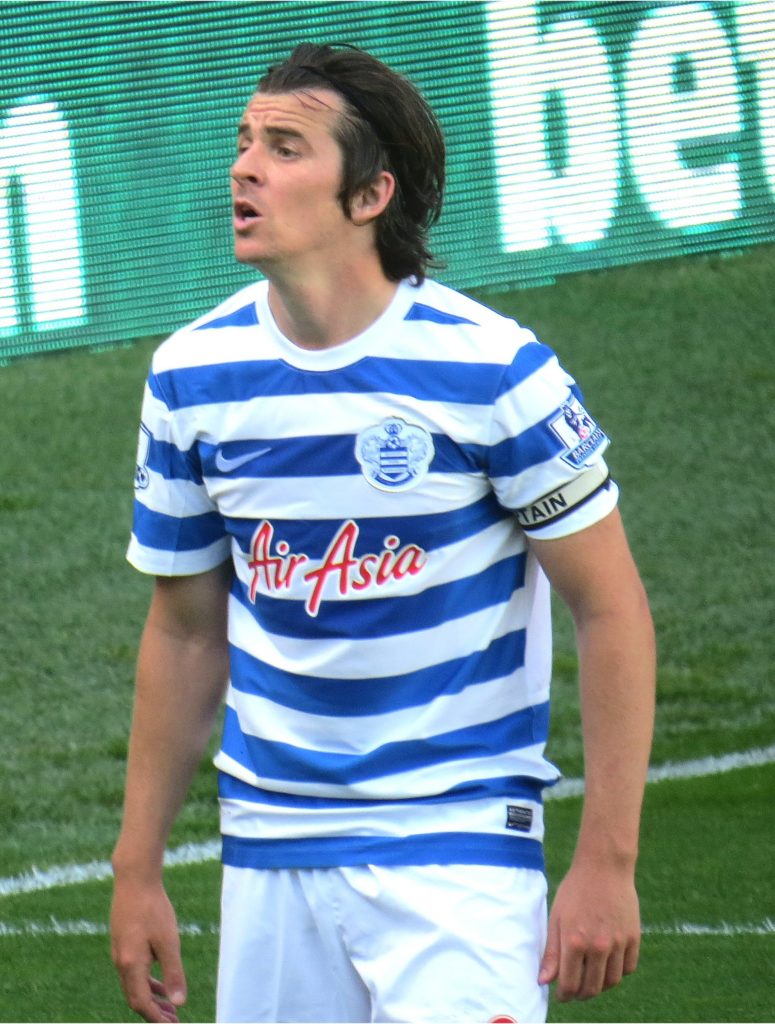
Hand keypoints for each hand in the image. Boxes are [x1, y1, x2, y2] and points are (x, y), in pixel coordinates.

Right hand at [110, 877, 186, 1022]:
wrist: (135, 879)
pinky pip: (133, 972)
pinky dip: (147, 982)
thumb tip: (179, 1003)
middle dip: (154, 1012)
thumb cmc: (153, 908)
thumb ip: (173, 973)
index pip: (142, 1003)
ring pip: (134, 985)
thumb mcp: (169, 941)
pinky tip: (160, 980)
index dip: (156, 1018)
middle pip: (136, 998)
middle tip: (173, 1021)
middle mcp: (121, 962)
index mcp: (131, 965)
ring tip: (170, 1007)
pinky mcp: (122, 943)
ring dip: (152, 998)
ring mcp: (120, 952)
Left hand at [538, 859, 640, 1001]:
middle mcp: (598, 946)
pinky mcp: (633, 938)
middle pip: (591, 988)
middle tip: (575, 991)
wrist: (604, 867)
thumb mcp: (556, 917)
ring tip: (590, 979)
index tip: (561, 995)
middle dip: (580, 995)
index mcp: (574, 941)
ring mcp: (618, 943)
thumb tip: (543, 981)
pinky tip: (608, 964)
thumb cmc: (575, 890)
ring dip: (599, 986)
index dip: (564, 995)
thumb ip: (551, 952)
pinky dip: (618, 972)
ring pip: (611, 982)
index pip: (570, 984)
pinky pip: (627, 968)